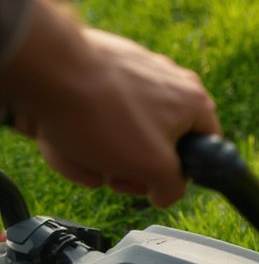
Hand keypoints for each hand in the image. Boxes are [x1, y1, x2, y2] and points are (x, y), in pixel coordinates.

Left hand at [0, 0, 219, 206]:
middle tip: (113, 174)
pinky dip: (77, 135)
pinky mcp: (94, 73)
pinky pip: (92, 118)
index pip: (207, 145)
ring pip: (119, 135)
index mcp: (192, 100)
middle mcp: (165, 81)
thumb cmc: (104, 114)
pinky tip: (60, 139)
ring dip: (97, 156)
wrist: (45, 71)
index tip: (156, 182)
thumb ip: (173, 188)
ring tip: (78, 154)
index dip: (183, 172)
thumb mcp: (154, 168)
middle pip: (157, 144)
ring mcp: (129, 74)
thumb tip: (166, 193)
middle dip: (129, 168)